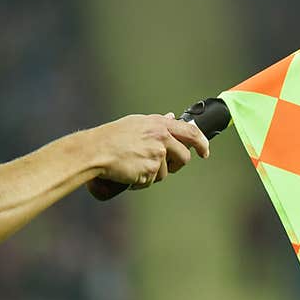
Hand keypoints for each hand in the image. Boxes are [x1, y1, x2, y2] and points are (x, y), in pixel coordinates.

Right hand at [86, 113, 209, 195]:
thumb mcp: (136, 123)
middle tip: (161, 167)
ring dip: (153, 174)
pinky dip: (141, 181)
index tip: (204, 152)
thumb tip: (172, 118)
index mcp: (159, 124)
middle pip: (183, 157)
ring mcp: (157, 154)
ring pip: (165, 172)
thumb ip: (157, 123)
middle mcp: (161, 137)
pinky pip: (151, 181)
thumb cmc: (111, 137)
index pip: (191, 132)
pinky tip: (130, 173)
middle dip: (175, 166)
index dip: (201, 143)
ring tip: (135, 167)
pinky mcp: (150, 169)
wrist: (96, 151)